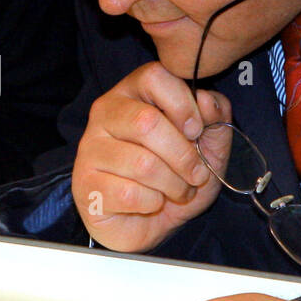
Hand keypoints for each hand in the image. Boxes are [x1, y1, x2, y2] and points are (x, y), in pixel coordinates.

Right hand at [72, 62, 231, 252]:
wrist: (149, 224)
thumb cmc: (175, 177)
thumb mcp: (208, 145)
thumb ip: (215, 117)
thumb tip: (207, 100)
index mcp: (133, 93)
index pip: (154, 76)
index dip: (183, 103)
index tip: (196, 131)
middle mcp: (105, 114)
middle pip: (147, 122)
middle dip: (183, 155)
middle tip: (197, 174)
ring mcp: (90, 148)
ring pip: (142, 163)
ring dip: (173, 185)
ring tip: (178, 191)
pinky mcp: (85, 184)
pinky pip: (130, 194)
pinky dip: (152, 203)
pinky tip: (151, 203)